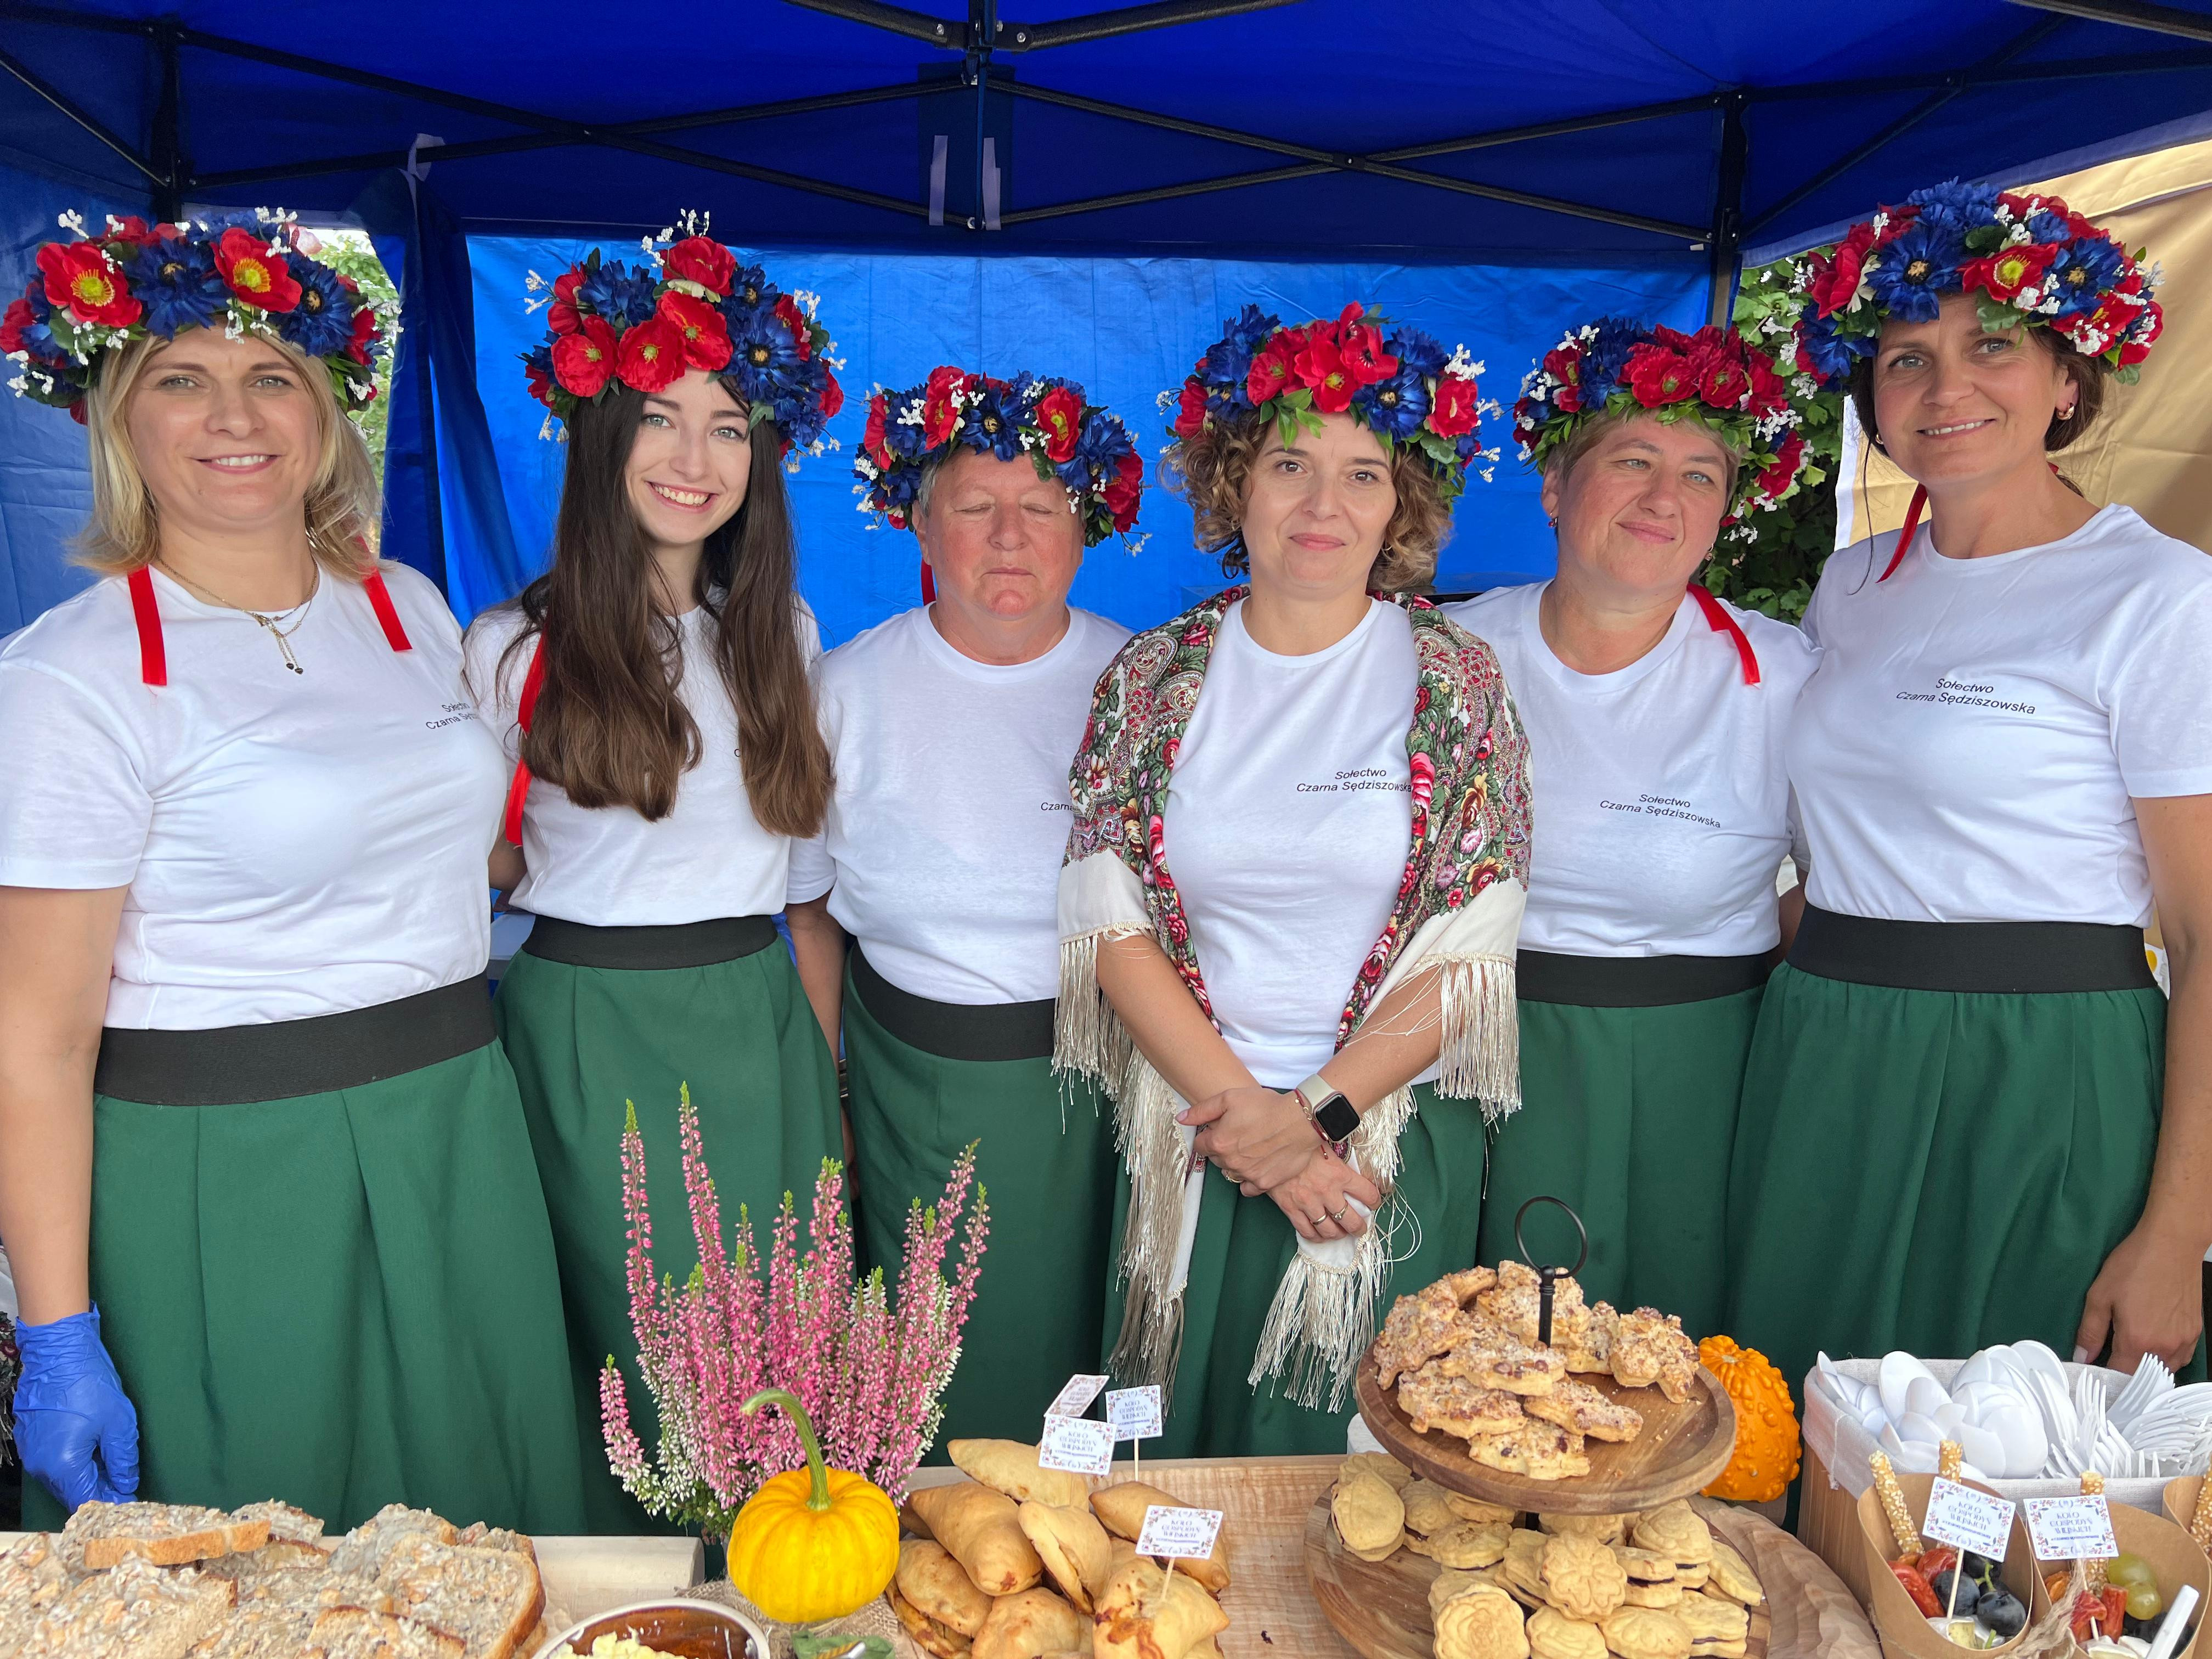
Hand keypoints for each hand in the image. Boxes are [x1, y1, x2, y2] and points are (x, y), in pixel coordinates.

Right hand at [15, 1305, 139, 1511]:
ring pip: (62, 1479)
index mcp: (63, 1465)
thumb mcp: (118, 1423)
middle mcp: (41, 1466)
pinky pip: (52, 1463)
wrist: (59, 1354)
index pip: (87, 1498)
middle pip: (72, 1492)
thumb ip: (122, 1459)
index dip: (111, 1502)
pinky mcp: (30, 1440)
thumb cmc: (90, 1385)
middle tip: (125, 1488)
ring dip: (86, 1478)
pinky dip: (72, 1464)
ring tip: (113, 1473)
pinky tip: (93, 1455)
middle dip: (99, 1491)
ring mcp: (32, 1454)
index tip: (130, 1503)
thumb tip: (126, 1484)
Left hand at [1181, 1086, 1317, 1192]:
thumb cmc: (1266, 1106)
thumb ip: (1202, 1110)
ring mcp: (1247, 1174)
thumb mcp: (1230, 1098)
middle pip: (1215, 1159)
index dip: (1209, 1135)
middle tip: (1238, 1135)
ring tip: (1249, 1148)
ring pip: (1230, 1172)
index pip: (1200, 1145)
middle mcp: (1229, 1161)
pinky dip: (1249, 1179)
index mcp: (1218, 1141)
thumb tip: (1181, 1119)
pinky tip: (1256, 1165)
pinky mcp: (1264, 1183)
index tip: (1220, 1129)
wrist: (1300, 1121)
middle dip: (1221, 1148)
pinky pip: (1247, 1188)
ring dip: (1234, 1163)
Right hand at [1266, 1149, 1383, 1243]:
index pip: (1368, 1193)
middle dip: (1359, 1227)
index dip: (1375, 1200)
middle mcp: (1327, 1192)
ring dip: (1338, 1234)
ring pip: (1329, 1230)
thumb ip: (1337, 1152)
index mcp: (1339, 1174)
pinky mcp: (1291, 1208)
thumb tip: (1345, 1146)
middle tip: (1361, 1228)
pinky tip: (1319, 1235)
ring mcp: (1308, 1203)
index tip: (1374, 1202)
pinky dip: (1315, 1237)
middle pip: (1351, 1220)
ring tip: (1341, 1233)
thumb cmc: (1297, 1139)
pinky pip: (1306, 1231)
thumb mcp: (1323, 1142)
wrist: (1267, 1143)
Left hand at [2076, 1221, 2206, 1372]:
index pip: (2121, 1376)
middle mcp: (2165, 1348)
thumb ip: (2090, 1332)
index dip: (2105, 1375)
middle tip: (2110, 1355)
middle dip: (2125, 1371)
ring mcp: (2184, 1342)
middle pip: (2143, 1376)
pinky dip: (2165, 1357)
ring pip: (2163, 1369)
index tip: (2095, 1367)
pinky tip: (2153, 1341)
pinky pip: (2180, 1357)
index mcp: (2138, 1341)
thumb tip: (2082, 1358)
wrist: (2172, 1244)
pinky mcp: (2195, 1333)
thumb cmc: (2133, 1265)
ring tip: (2131, 1346)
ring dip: (2146, 1365)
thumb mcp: (2100, 1295)